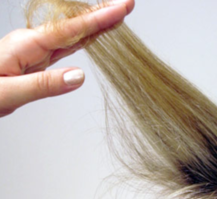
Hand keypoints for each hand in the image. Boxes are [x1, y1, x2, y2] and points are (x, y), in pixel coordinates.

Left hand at [0, 0, 133, 116]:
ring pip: (72, 34)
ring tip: (116, 17)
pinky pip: (65, 46)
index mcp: (27, 46)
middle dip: (102, 14)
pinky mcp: (36, 60)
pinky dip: (82, 39)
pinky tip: (92, 36)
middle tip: (126, 4)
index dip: (98, 19)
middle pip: (74, 25)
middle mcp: (33, 43)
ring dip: (95, 25)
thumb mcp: (10, 93)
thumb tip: (79, 76)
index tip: (121, 9)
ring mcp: (35, 50)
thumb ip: (44, 84)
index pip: (70, 30)